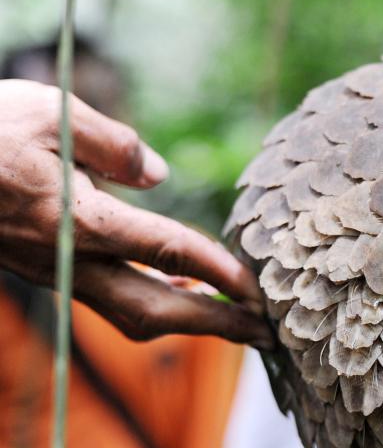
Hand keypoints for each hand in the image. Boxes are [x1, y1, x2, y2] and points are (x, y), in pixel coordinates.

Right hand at [0, 79, 271, 347]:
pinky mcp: (47, 270)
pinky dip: (153, 302)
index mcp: (79, 219)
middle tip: (270, 336)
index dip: (218, 271)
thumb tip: (158, 174)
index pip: (167, 250)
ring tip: (239, 321)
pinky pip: (109, 299)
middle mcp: (70, 258)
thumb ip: (113, 144)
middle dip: (218, 326)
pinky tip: (178, 286)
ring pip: (132, 314)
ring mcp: (57, 271)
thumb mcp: (52, 112)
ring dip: (190, 322)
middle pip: (157, 310)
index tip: (259, 290)